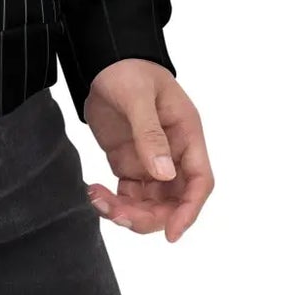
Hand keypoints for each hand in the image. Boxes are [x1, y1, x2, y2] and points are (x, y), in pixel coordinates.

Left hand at [81, 58, 213, 241]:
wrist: (104, 61)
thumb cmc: (128, 70)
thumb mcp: (137, 96)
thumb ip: (150, 133)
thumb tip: (164, 173)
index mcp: (187, 136)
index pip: (199, 181)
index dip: (189, 210)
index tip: (171, 233)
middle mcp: (174, 154)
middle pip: (174, 201)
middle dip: (150, 217)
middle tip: (117, 214)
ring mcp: (151, 161)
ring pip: (150, 204)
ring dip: (128, 213)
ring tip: (98, 200)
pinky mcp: (130, 164)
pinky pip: (128, 196)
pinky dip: (114, 202)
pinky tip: (94, 193)